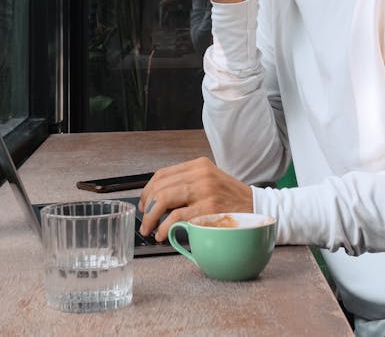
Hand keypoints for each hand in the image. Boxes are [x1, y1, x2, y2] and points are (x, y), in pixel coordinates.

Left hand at [138, 157, 252, 241]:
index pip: (162, 174)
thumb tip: (157, 199)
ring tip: (149, 229)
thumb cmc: (231, 198)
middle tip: (144, 220)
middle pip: (160, 187)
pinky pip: (177, 217)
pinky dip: (164, 227)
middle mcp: (200, 174)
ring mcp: (205, 191)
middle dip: (146, 206)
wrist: (257, 207)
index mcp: (199, 165)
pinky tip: (162, 234)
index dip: (147, 190)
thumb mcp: (209, 181)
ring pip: (164, 199)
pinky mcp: (209, 209)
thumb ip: (187, 184)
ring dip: (151, 217)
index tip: (143, 203)